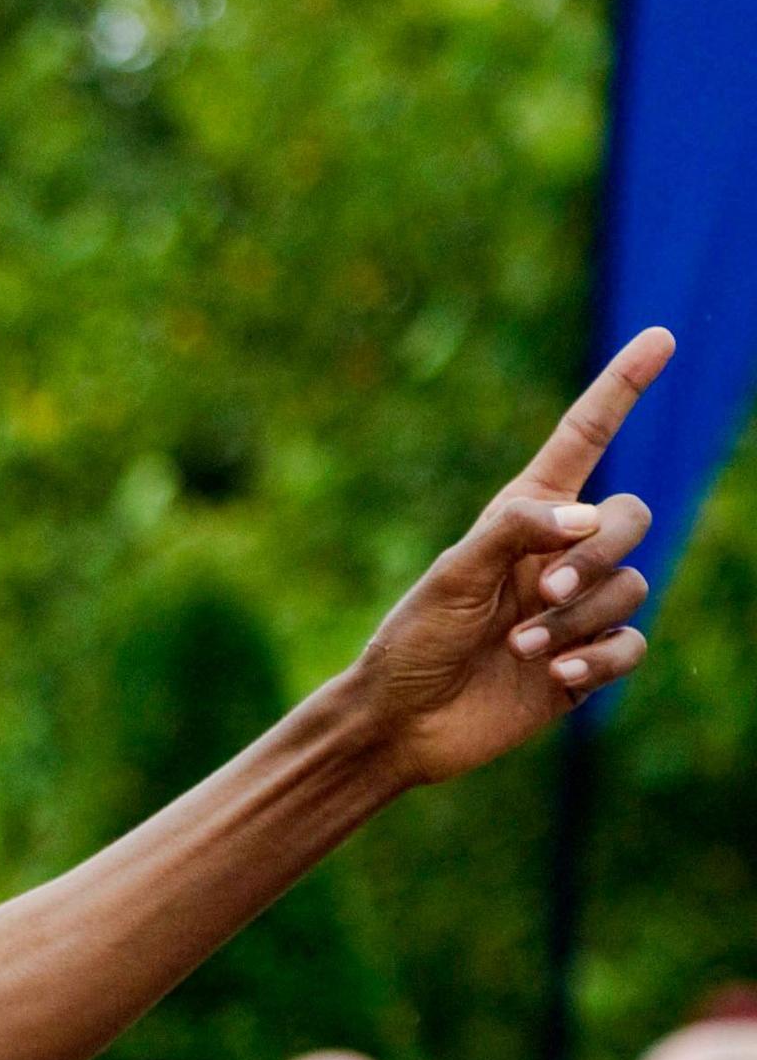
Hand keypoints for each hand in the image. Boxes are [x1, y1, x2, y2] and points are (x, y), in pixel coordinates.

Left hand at [352, 328, 675, 787]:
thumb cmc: (413, 640)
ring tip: (520, 649)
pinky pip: (632, 643)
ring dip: (579, 619)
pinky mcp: (588, 660)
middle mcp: (559, 555)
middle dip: (598, 553)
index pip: (585, 439)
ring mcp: (578, 608)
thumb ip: (515, 532)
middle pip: (629, 520)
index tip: (658, 338)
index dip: (621, 389)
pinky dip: (600, 658)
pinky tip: (558, 677)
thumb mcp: (452, 575)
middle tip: (541, 592)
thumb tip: (586, 518)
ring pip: (632, 588)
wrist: (402, 721)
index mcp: (524, 517)